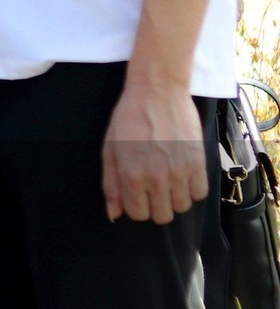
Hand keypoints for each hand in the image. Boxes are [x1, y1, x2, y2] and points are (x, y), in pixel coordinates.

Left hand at [102, 81, 206, 223]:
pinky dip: (191, 189)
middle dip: (154, 205)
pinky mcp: (199, 164)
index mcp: (132, 176)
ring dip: (173, 198)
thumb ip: (111, 184)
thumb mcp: (109, 148)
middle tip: (151, 188)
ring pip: (182, 207)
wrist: (158, 93)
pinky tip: (181, 175)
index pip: (138, 214)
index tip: (136, 194)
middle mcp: (157, 179)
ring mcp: (180, 172)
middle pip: (162, 216)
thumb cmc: (128, 118)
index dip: (136, 206)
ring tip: (166, 179)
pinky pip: (200, 193)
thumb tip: (114, 214)